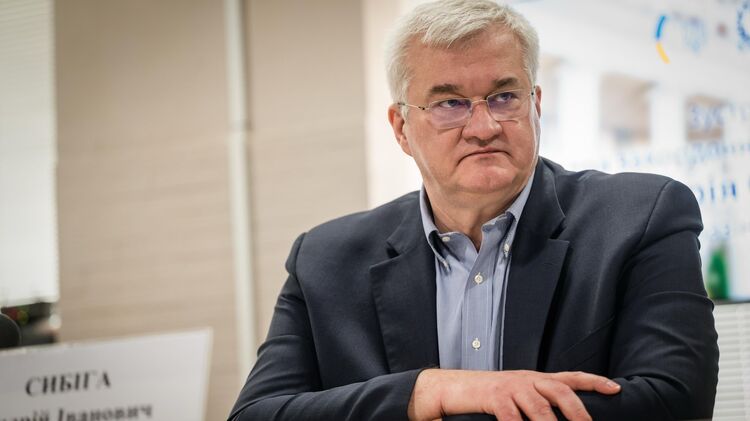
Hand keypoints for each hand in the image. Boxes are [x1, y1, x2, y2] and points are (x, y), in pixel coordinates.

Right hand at [408, 369, 620, 420]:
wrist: (452, 387)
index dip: (593, 381)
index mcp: (535, 378)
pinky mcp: (493, 397)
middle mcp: (526, 379)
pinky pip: (511, 416)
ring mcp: (510, 387)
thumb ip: (537, 401)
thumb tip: (559, 416)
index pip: (569, 377)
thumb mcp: (516, 394)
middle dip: (577, 409)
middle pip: (559, 390)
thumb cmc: (487, 395)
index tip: (615, 388)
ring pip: (539, 406)